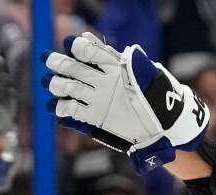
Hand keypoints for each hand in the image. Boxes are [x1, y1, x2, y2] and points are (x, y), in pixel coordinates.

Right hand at [43, 33, 209, 173]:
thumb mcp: (152, 80)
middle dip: (59, 63)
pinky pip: (70, 112)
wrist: (164, 128)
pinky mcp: (92, 118)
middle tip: (51, 62)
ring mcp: (93, 99)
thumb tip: (127, 50)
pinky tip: (59, 108)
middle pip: (70, 68)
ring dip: (57, 85)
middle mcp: (98, 81)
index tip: (71, 45)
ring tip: (56, 86)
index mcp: (111, 66)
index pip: (89, 51)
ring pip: (66, 88)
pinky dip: (61, 109)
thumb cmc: (160, 100)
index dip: (78, 47)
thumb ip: (139, 65)